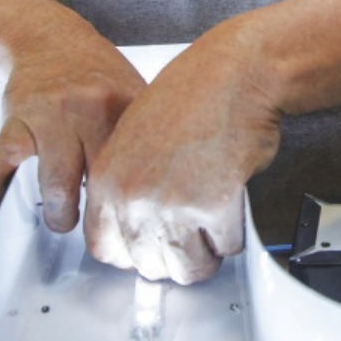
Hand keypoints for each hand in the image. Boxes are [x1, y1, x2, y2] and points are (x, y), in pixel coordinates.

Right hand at [0, 30, 145, 231]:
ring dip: (58, 214)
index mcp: (126, 105)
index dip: (138, 201)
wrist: (49, 39)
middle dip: (99, 216)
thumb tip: (165, 184)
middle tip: (101, 230)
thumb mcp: (134, 91)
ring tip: (63, 219)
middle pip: (99, 179)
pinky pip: (0, 162)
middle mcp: (90, 109)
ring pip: (55, 182)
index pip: (138, 164)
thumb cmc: (96, 74)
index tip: (138, 224)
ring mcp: (51, 116)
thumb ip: (149, 132)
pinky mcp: (16, 121)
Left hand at [84, 20, 281, 283]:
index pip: (105, 248)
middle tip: (190, 239)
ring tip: (212, 231)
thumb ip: (126, 181)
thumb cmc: (194, 94)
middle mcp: (134, 197)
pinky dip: (234, 234)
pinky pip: (227, 246)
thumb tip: (135, 224)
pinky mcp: (215, 207)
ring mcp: (173, 205)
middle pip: (148, 265)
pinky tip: (232, 207)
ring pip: (188, 267)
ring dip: (205, 255)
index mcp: (108, 178)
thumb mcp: (135, 133)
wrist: (235, 73)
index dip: (134, 253)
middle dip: (173, 258)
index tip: (150, 249)